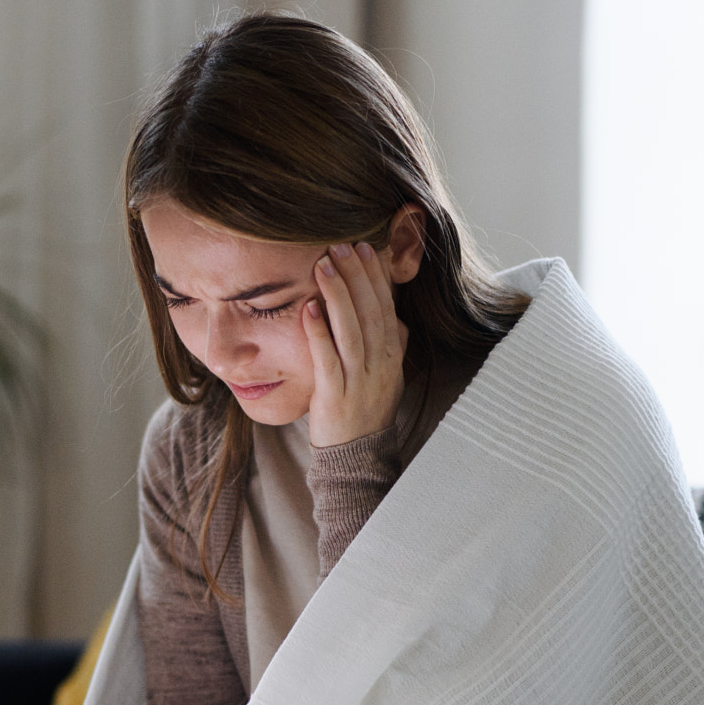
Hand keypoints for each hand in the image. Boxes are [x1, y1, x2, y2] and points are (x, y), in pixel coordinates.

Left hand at [304, 240, 407, 447]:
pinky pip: (328, 360)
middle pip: (370, 313)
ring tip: (323, 265)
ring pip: (351, 331)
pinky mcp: (335, 397)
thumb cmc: (366, 412)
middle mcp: (380, 366)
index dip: (375, 278)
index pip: (386, 308)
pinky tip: (308, 309)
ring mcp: (359, 382)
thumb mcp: (386, 377)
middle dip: (357, 277)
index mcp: (392, 357)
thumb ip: (391, 346)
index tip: (365, 248)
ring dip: (337, 295)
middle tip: (342, 245)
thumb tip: (395, 317)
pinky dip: (318, 333)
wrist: (356, 459)